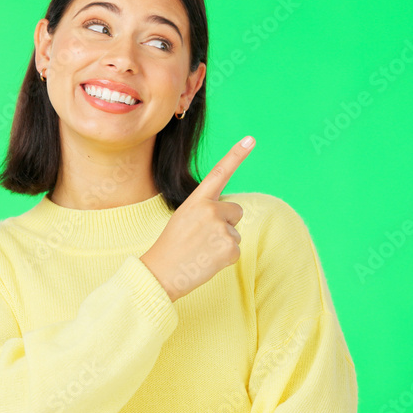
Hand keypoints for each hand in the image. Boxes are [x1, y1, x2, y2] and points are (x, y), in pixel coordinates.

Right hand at [140, 136, 255, 301]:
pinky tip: (207, 261)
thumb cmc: (172, 247)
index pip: (219, 173)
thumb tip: (231, 214)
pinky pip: (236, 250)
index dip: (237, 155)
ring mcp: (222, 229)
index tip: (251, 138)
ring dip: (223, 242)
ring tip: (201, 251)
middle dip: (226, 223)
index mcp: (196, 200)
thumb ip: (207, 210)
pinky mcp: (230, 248)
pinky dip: (225, 258)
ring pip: (235, 232)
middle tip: (204, 238)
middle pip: (236, 211)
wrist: (161, 273)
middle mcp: (211, 210)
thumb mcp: (185, 219)